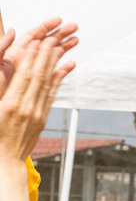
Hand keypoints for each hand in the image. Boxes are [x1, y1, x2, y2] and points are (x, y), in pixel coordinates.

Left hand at [0, 17, 77, 100]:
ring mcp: (31, 72)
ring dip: (63, 47)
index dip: (47, 26)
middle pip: (46, 43)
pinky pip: (52, 73)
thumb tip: (12, 32)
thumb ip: (1, 47)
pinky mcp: (36, 85)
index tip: (58, 21)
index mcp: (15, 54)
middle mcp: (25, 61)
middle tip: (72, 27)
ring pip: (51, 56)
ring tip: (74, 41)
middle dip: (60, 34)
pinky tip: (70, 65)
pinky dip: (62, 69)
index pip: (34, 35)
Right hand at [0, 24, 77, 163]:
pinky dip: (58, 79)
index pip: (23, 76)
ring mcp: (36, 114)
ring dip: (54, 63)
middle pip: (38, 76)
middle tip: (51, 37)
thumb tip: (2, 67)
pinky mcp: (42, 119)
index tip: (35, 41)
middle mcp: (26, 108)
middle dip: (45, 55)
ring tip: (59, 46)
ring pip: (47, 83)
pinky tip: (64, 68)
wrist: (4, 163)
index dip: (31, 57)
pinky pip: (52, 95)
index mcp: (10, 106)